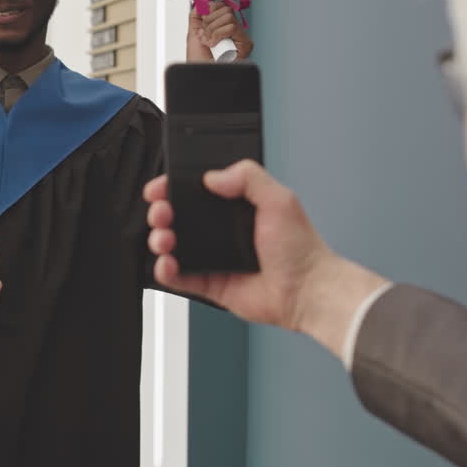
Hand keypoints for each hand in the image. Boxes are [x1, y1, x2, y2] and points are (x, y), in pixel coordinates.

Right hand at [144, 161, 386, 358]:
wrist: (307, 290)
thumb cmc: (301, 249)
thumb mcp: (279, 199)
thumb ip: (248, 177)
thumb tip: (213, 176)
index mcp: (236, 206)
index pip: (196, 191)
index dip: (173, 187)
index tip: (160, 188)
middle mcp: (222, 230)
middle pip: (178, 217)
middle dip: (161, 212)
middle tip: (161, 213)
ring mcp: (214, 257)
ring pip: (173, 246)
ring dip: (160, 240)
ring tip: (164, 239)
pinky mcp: (210, 284)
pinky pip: (179, 278)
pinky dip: (165, 271)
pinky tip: (167, 264)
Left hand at [185, 5, 253, 61]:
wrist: (201, 75)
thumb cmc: (198, 60)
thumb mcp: (194, 33)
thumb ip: (196, 16)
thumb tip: (200, 1)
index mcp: (222, 26)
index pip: (221, 5)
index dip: (209, 9)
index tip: (201, 20)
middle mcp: (233, 31)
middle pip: (226, 9)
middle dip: (209, 22)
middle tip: (203, 35)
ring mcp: (240, 37)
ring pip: (228, 17)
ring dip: (212, 30)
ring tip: (208, 42)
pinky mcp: (245, 44)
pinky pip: (232, 27)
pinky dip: (218, 34)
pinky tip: (215, 45)